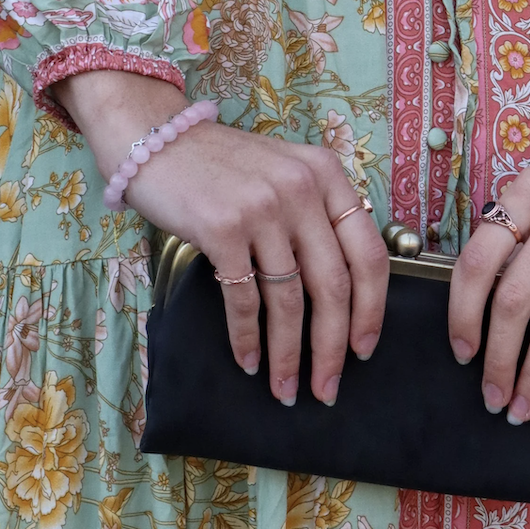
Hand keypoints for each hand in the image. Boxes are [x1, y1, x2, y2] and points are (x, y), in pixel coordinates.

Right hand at [54, 69, 388, 406]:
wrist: (158, 139)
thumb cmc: (223, 166)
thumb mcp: (284, 173)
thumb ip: (315, 215)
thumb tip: (341, 291)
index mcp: (326, 174)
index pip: (369, 253)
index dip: (371, 310)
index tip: (363, 350)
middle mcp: (301, 188)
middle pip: (334, 286)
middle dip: (332, 348)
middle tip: (326, 389)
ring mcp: (262, 207)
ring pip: (289, 300)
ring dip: (288, 355)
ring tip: (286, 389)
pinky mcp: (222, 228)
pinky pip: (244, 299)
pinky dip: (247, 338)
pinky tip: (247, 361)